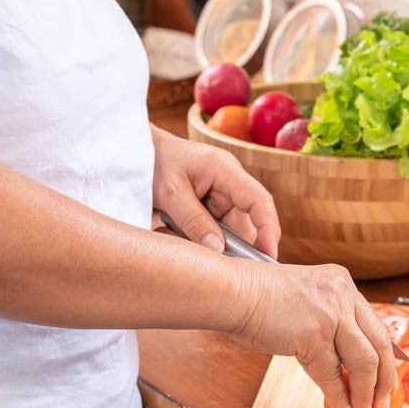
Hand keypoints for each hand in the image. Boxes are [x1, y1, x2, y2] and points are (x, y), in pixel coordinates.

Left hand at [150, 125, 279, 257]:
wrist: (140, 151)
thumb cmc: (155, 161)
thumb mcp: (171, 193)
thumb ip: (194, 221)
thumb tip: (218, 250)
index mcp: (225, 170)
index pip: (259, 201)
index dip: (269, 229)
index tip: (269, 255)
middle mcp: (229, 183)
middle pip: (242, 223)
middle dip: (225, 244)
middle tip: (202, 256)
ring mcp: (221, 195)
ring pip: (225, 231)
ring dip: (203, 239)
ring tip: (171, 230)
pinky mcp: (210, 205)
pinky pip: (212, 230)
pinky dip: (195, 236)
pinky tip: (171, 228)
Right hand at [229, 262, 398, 407]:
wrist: (233, 291)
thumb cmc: (257, 294)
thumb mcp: (305, 295)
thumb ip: (328, 318)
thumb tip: (343, 359)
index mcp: (341, 282)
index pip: (375, 323)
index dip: (386, 355)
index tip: (389, 374)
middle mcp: (341, 294)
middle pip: (378, 343)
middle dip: (384, 378)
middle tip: (383, 401)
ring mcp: (329, 314)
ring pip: (363, 362)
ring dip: (365, 393)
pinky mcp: (312, 335)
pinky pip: (332, 374)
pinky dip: (339, 396)